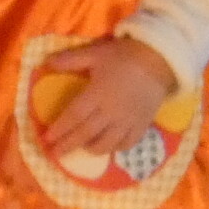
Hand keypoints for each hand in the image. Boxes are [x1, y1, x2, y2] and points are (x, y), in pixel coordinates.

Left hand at [40, 37, 176, 156]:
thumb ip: (71, 60)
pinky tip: (109, 147)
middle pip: (85, 133)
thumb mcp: (96, 53)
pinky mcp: (142, 124)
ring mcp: (128, 120)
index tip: (46, 138)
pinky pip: (128, 143)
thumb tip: (46, 63)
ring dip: (91, 149)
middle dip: (68, 145)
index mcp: (97, 94)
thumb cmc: (125, 55)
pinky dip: (116, 148)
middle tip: (54, 154)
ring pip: (107, 143)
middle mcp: (111, 111)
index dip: (59, 129)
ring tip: (82, 149)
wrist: (161, 59)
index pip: (73, 116)